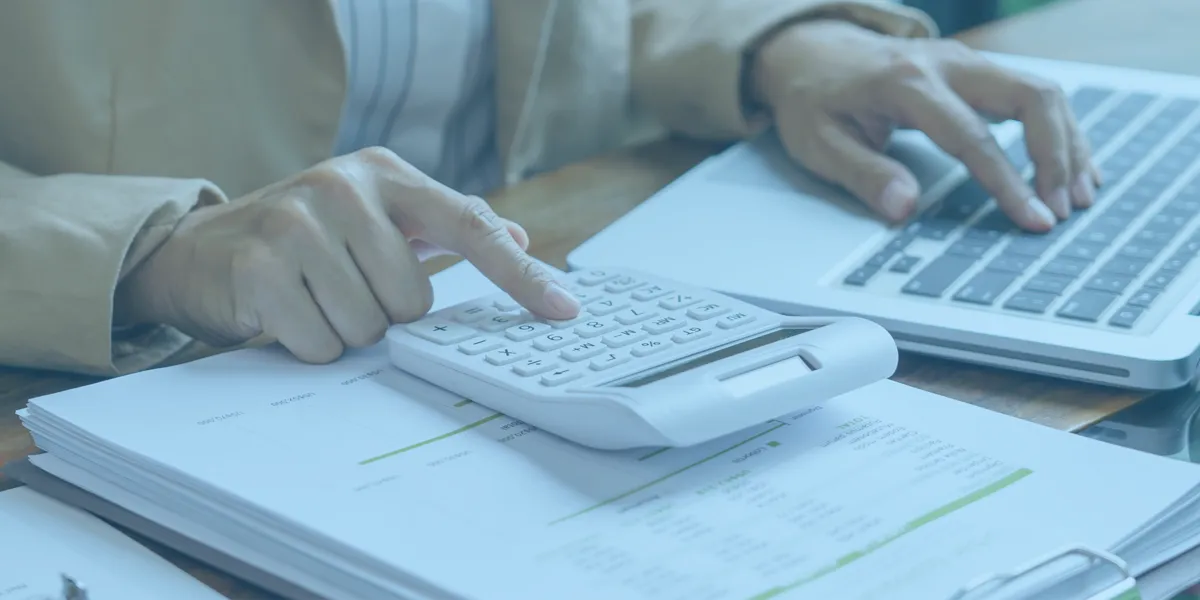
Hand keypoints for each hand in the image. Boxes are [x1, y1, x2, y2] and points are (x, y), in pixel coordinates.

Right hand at [115, 147, 581, 362]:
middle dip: (383, 314)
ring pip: (369, 327)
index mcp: (384, 173)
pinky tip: (285, 314)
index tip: (564, 310)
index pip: (470, 226)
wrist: (199, 250)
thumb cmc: (304, 240)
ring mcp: (298, 223)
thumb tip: (518, 236)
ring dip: (344, 331)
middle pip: (413, 300)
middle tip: (344, 290)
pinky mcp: (261, 266)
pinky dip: (308, 345)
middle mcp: (343, 187)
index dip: (520, 275)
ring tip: (312, 299)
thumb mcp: (374, 218)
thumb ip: (444, 226)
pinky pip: (322, 343)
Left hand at [751, 19, 1098, 231]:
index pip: (972, 137)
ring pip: (1041, 91)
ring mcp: (966, 62)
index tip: (1033, 220)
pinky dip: (1059, 130)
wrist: (810, 51)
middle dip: (1056, 156)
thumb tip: (904, 209)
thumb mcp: (818, 143)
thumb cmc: (813, 100)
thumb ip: (863, 174)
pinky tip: (1072, 166)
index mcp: (906, 83)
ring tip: (1079, 195)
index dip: (1008, 182)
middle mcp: (947, 64)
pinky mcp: (976, 70)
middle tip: (1064, 209)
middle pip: (1030, 97)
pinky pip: (1032, 93)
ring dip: (1068, 143)